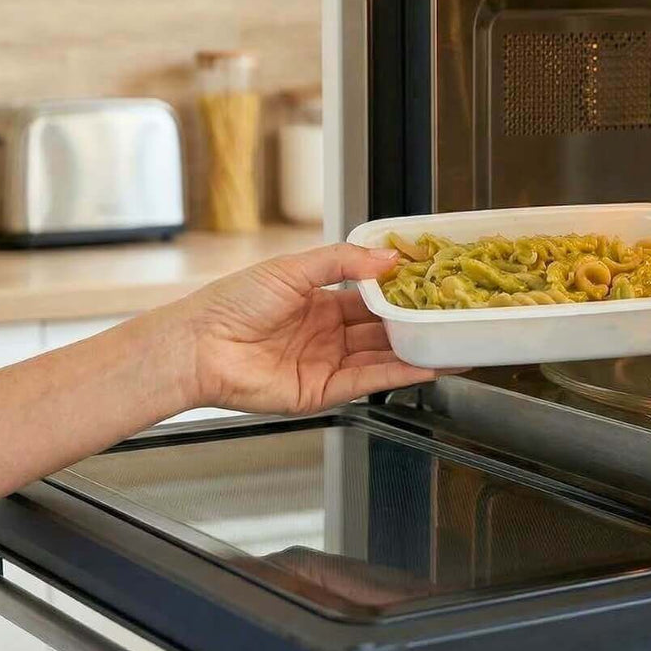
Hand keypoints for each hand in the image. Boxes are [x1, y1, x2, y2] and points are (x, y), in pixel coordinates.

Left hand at [182, 243, 436, 415]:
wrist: (198, 346)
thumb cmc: (232, 303)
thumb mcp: (292, 269)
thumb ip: (343, 261)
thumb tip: (387, 258)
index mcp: (319, 302)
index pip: (372, 297)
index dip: (401, 292)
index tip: (430, 282)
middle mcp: (327, 335)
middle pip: (383, 329)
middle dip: (417, 323)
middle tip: (451, 315)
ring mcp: (326, 364)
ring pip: (382, 356)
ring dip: (417, 351)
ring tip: (452, 342)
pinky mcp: (322, 392)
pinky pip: (368, 381)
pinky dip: (398, 374)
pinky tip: (426, 365)